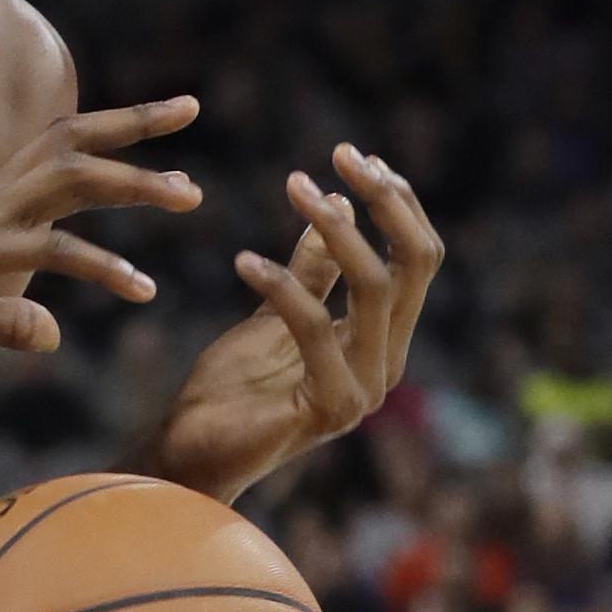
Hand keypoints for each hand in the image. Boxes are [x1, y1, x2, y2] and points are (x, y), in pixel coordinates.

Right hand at [0, 97, 202, 386]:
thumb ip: (4, 318)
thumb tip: (52, 331)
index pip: (55, 155)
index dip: (111, 133)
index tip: (168, 121)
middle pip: (68, 144)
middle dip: (131, 124)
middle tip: (190, 107)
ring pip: (66, 181)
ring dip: (130, 183)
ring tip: (189, 197)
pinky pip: (46, 250)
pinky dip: (99, 265)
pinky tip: (140, 287)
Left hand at [133, 144, 444, 502]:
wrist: (194, 455)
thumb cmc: (233, 388)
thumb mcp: (273, 313)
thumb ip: (311, 271)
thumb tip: (334, 208)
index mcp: (382, 338)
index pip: (417, 260)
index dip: (397, 205)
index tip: (357, 156)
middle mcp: (387, 362)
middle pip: (411, 266)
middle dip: (382, 203)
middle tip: (340, 157)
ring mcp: (364, 389)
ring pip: (374, 289)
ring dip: (336, 231)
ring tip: (296, 189)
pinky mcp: (329, 407)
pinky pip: (315, 329)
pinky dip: (282, 286)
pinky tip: (242, 260)